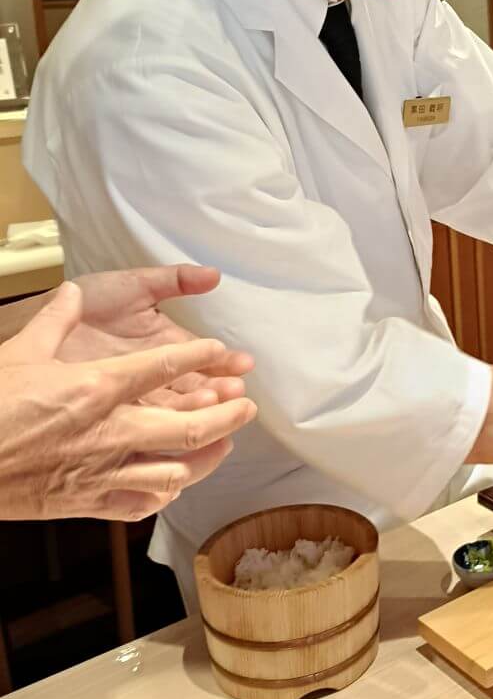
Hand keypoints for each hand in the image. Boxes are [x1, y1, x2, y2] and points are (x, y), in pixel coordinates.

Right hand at [0, 282, 257, 521]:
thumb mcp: (20, 352)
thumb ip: (54, 320)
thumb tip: (70, 292)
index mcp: (97, 387)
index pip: (166, 366)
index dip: (203, 357)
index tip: (222, 353)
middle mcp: (110, 431)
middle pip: (191, 426)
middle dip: (228, 416)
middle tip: (247, 407)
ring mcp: (103, 471)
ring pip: (177, 470)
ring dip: (207, 457)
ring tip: (223, 444)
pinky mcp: (89, 503)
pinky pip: (143, 502)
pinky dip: (165, 493)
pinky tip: (175, 482)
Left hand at [56, 265, 252, 409]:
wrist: (42, 325)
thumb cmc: (88, 304)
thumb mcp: (133, 287)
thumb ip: (174, 281)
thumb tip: (214, 275)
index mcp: (165, 344)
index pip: (201, 356)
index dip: (222, 360)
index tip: (243, 364)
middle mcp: (156, 374)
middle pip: (194, 386)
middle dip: (219, 389)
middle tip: (236, 391)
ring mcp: (137, 395)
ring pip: (175, 407)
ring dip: (198, 407)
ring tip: (214, 403)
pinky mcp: (117, 412)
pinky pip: (145, 422)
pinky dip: (165, 424)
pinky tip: (181, 423)